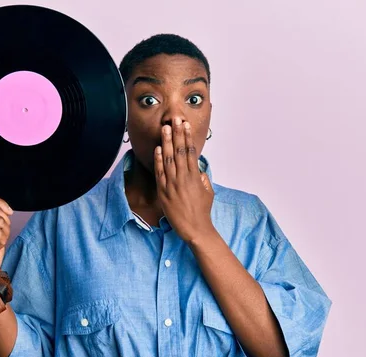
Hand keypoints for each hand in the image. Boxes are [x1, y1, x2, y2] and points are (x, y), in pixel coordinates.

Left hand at [154, 117, 214, 242]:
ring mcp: (172, 184)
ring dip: (166, 142)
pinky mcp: (163, 191)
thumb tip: (199, 170)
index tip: (186, 126)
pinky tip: (157, 149)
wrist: (194, 228)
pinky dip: (158, 160)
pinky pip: (160, 172)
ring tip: (165, 128)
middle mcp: (183, 177)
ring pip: (168, 158)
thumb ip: (203, 179)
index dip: (187, 137)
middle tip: (175, 120)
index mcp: (195, 176)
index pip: (190, 152)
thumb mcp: (208, 192)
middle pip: (179, 151)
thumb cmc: (202, 211)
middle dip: (177, 134)